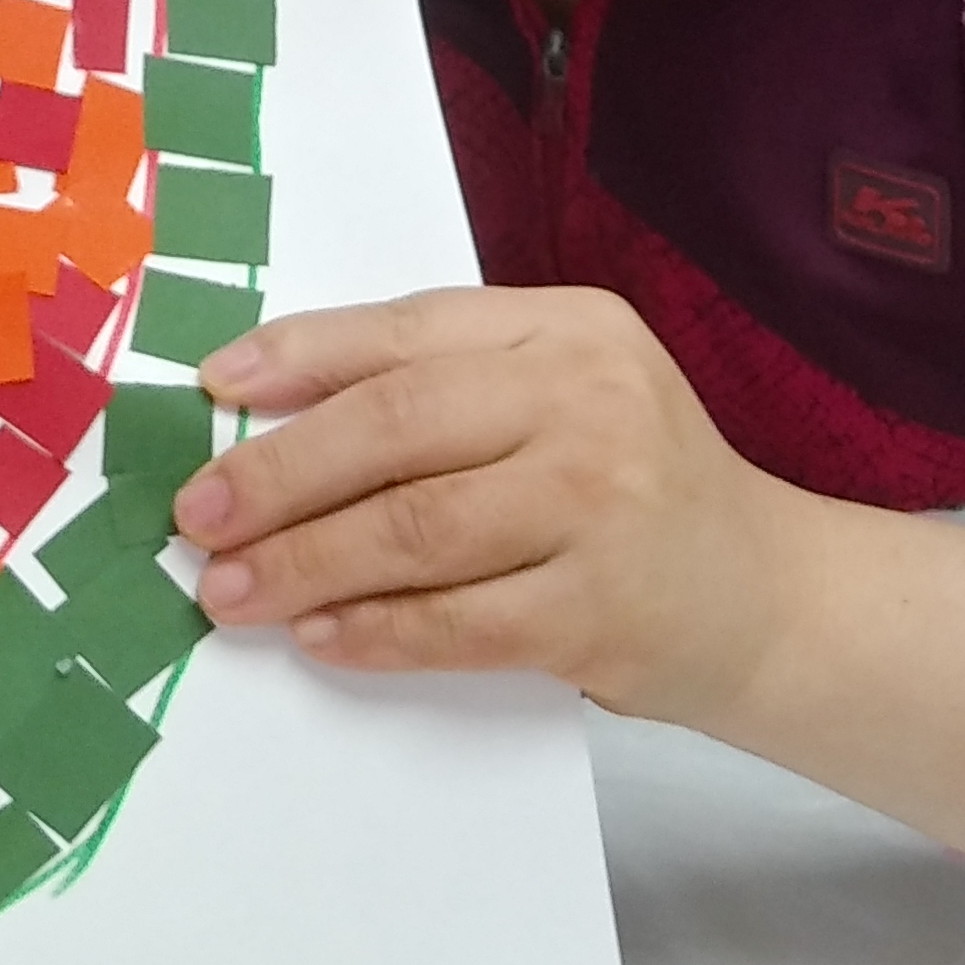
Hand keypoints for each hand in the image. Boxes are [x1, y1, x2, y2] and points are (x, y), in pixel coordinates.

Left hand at [174, 283, 810, 725]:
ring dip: (303, 563)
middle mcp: (587, 401)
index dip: (298, 358)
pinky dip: (376, 631)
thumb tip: (268, 414)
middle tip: (197, 512)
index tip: (210, 389)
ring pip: (413, 529)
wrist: (766, 596)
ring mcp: (600, 506)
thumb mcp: (560, 395)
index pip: (406, 331)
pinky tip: (320, 636)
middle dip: (278, 473)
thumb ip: (443, 388)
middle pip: (395, 426)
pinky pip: (457, 623)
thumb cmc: (629, 487)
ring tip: (230, 588)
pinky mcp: (601, 611)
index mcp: (566, 328)